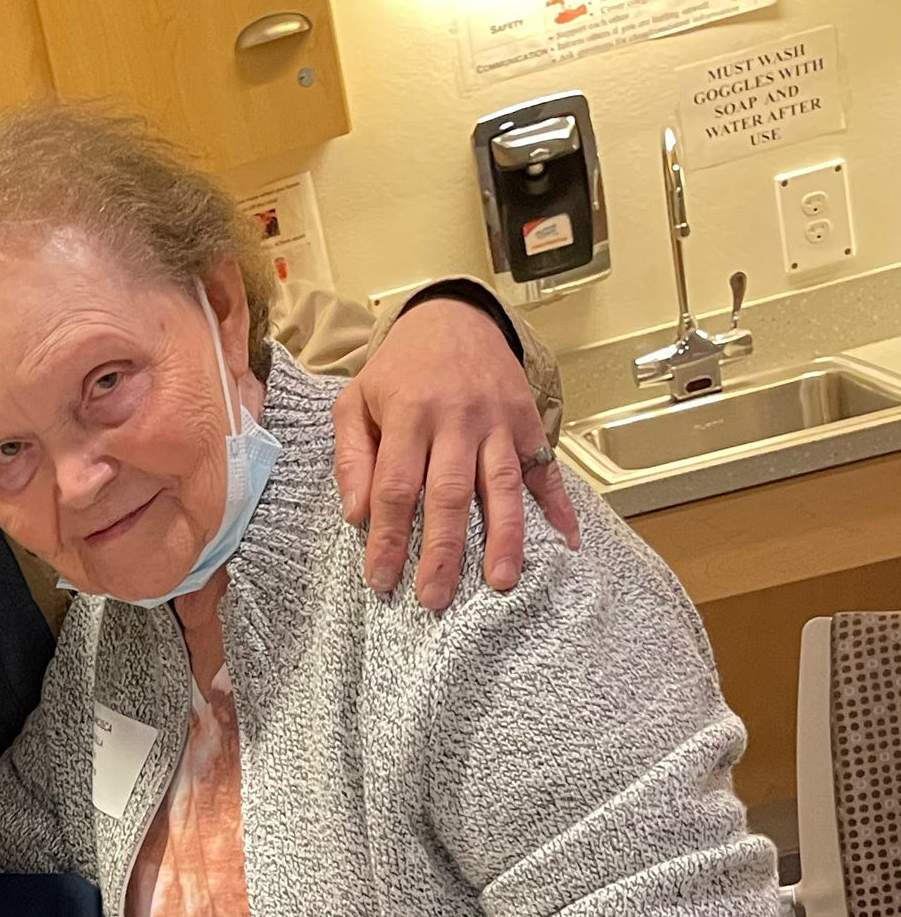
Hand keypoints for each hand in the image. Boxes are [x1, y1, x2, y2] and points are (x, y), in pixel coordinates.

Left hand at [334, 294, 579, 610]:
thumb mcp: (356, 401)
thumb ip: (352, 456)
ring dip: (503, 537)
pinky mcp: (528, 421)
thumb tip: (357, 514)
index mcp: (410, 414)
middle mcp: (458, 419)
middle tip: (435, 598)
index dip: (389, 537)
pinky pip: (546, 468)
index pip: (396, 487)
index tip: (382, 580)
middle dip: (443, 551)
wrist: (454, 317)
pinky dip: (559, 505)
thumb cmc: (400, 369)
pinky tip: (565, 541)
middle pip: (451, 494)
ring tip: (500, 582)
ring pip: (502, 485)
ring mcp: (499, 420)